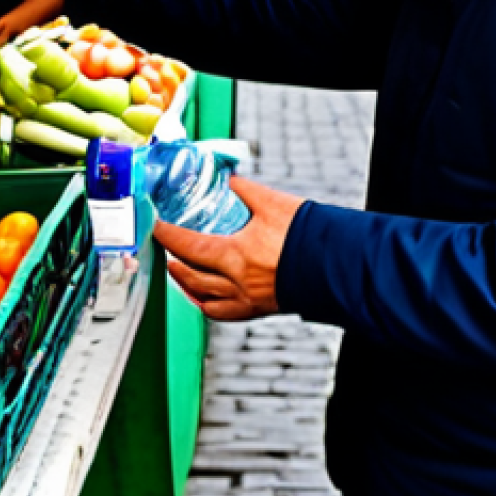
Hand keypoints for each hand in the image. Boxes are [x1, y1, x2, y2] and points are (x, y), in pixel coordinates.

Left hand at [157, 176, 304, 320]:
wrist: (337, 268)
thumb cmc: (309, 237)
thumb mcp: (273, 203)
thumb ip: (247, 191)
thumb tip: (231, 181)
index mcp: (236, 255)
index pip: (189, 245)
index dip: (168, 235)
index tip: (158, 227)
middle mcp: (237, 282)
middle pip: (191, 274)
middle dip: (174, 259)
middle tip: (166, 247)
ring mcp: (248, 300)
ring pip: (204, 298)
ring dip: (185, 284)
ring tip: (178, 272)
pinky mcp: (261, 309)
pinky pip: (224, 314)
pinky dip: (208, 305)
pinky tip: (204, 298)